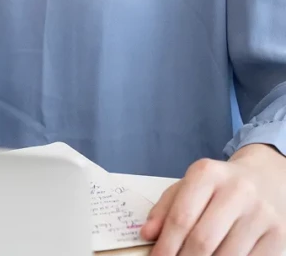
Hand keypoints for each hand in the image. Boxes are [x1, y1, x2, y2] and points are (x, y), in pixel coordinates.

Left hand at [143, 148, 285, 255]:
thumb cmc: (219, 187)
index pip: (181, 218)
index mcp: (208, 174)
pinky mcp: (279, 235)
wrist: (266, 179)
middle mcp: (238, 190)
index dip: (166, 246)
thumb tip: (147, 234)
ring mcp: (262, 214)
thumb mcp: (188, 186)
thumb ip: (165, 208)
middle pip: (203, 240)